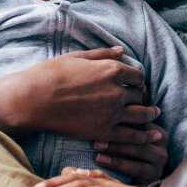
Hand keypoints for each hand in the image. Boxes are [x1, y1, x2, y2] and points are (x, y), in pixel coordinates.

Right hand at [0, 47, 152, 139]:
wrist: (32, 99)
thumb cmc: (51, 74)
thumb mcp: (78, 57)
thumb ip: (102, 54)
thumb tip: (121, 50)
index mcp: (112, 70)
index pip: (138, 76)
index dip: (138, 81)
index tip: (135, 85)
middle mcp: (117, 91)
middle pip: (140, 95)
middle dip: (142, 97)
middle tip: (143, 101)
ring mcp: (112, 112)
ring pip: (142, 115)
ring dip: (149, 115)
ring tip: (154, 117)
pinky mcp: (103, 131)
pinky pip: (131, 136)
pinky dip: (142, 136)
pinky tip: (149, 137)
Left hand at [94, 122, 168, 183]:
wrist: (135, 182)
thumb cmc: (128, 155)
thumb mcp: (128, 139)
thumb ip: (125, 125)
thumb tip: (106, 106)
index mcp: (157, 130)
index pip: (140, 121)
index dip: (121, 118)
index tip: (101, 116)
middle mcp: (162, 144)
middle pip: (139, 135)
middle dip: (117, 134)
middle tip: (96, 133)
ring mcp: (160, 160)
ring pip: (137, 150)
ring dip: (115, 148)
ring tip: (96, 146)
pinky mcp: (154, 174)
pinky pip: (135, 167)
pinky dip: (116, 163)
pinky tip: (101, 160)